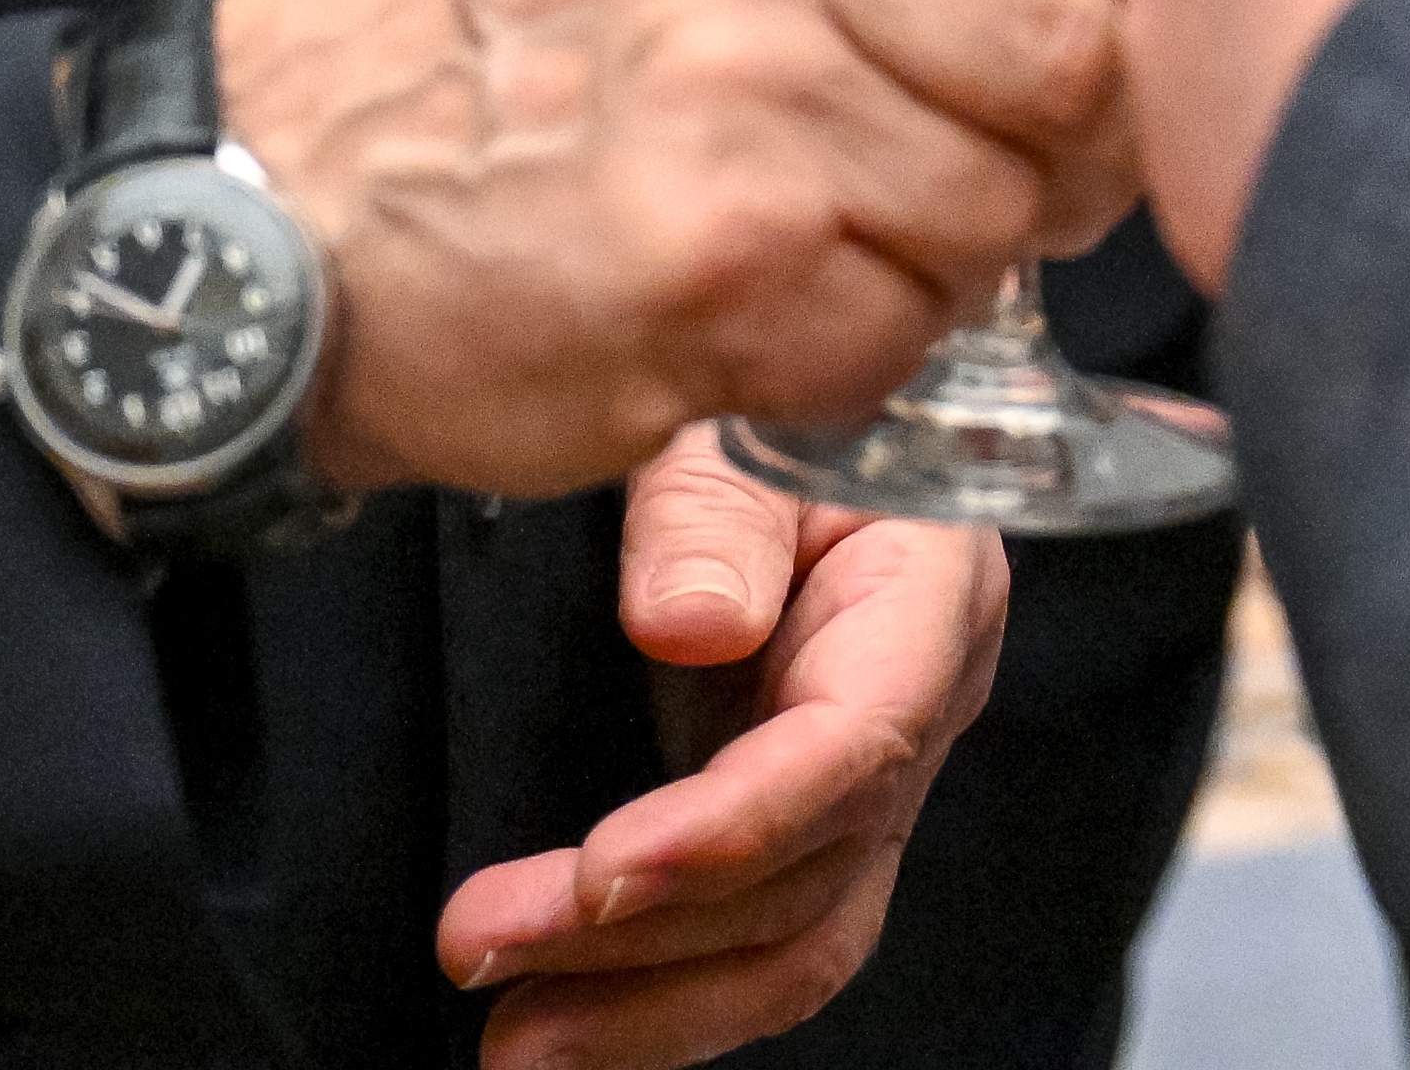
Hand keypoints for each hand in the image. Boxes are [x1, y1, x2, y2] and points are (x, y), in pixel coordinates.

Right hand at [222, 0, 1142, 491]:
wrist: (249, 202)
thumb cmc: (477, 32)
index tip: (1110, 12)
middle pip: (1085, 35)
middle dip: (1078, 131)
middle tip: (1013, 164)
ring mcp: (736, 87)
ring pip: (1011, 198)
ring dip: (959, 249)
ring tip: (843, 228)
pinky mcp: (716, 262)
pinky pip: (909, 329)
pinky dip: (862, 347)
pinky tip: (761, 306)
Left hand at [428, 429, 1011, 1058]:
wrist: (789, 413)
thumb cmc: (762, 405)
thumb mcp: (730, 417)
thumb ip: (712, 512)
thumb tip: (684, 628)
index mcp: (928, 599)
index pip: (855, 746)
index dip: (735, 827)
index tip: (600, 874)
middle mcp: (919, 712)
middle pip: (812, 874)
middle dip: (646, 940)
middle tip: (481, 949)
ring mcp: (870, 784)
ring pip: (794, 941)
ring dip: (648, 1008)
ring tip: (508, 1044)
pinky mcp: (809, 825)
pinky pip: (762, 943)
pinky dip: (665, 1002)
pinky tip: (562, 1030)